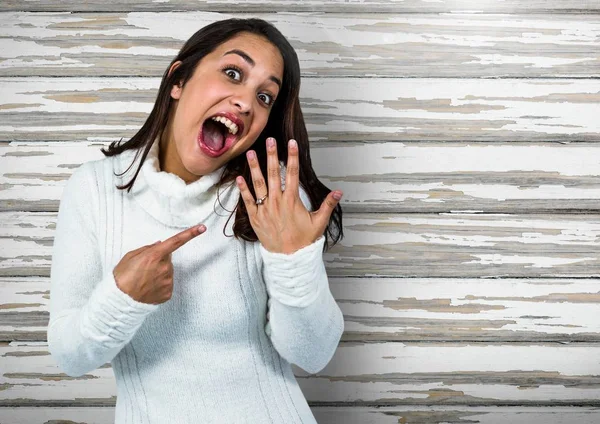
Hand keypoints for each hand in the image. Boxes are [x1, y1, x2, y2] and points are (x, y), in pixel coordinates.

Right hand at [112, 224, 205, 303]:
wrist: (120, 300)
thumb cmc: (122, 278)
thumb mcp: (130, 256)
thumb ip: (147, 248)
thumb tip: (160, 244)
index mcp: (154, 255)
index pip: (176, 241)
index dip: (190, 233)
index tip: (201, 227)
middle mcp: (164, 268)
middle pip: (167, 259)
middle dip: (159, 260)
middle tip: (143, 268)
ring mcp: (167, 281)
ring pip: (167, 272)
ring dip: (159, 273)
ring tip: (144, 280)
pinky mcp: (168, 292)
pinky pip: (167, 284)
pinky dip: (159, 285)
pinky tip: (148, 288)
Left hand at [236, 137, 341, 253]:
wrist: (289, 258)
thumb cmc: (304, 240)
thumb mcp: (319, 222)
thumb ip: (327, 205)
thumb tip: (339, 192)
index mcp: (292, 200)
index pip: (293, 173)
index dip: (292, 157)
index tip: (291, 143)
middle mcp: (277, 202)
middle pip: (274, 173)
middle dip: (272, 155)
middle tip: (269, 140)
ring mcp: (265, 209)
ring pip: (259, 184)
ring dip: (255, 167)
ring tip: (251, 152)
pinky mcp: (255, 217)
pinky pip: (248, 201)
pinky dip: (243, 189)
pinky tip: (239, 177)